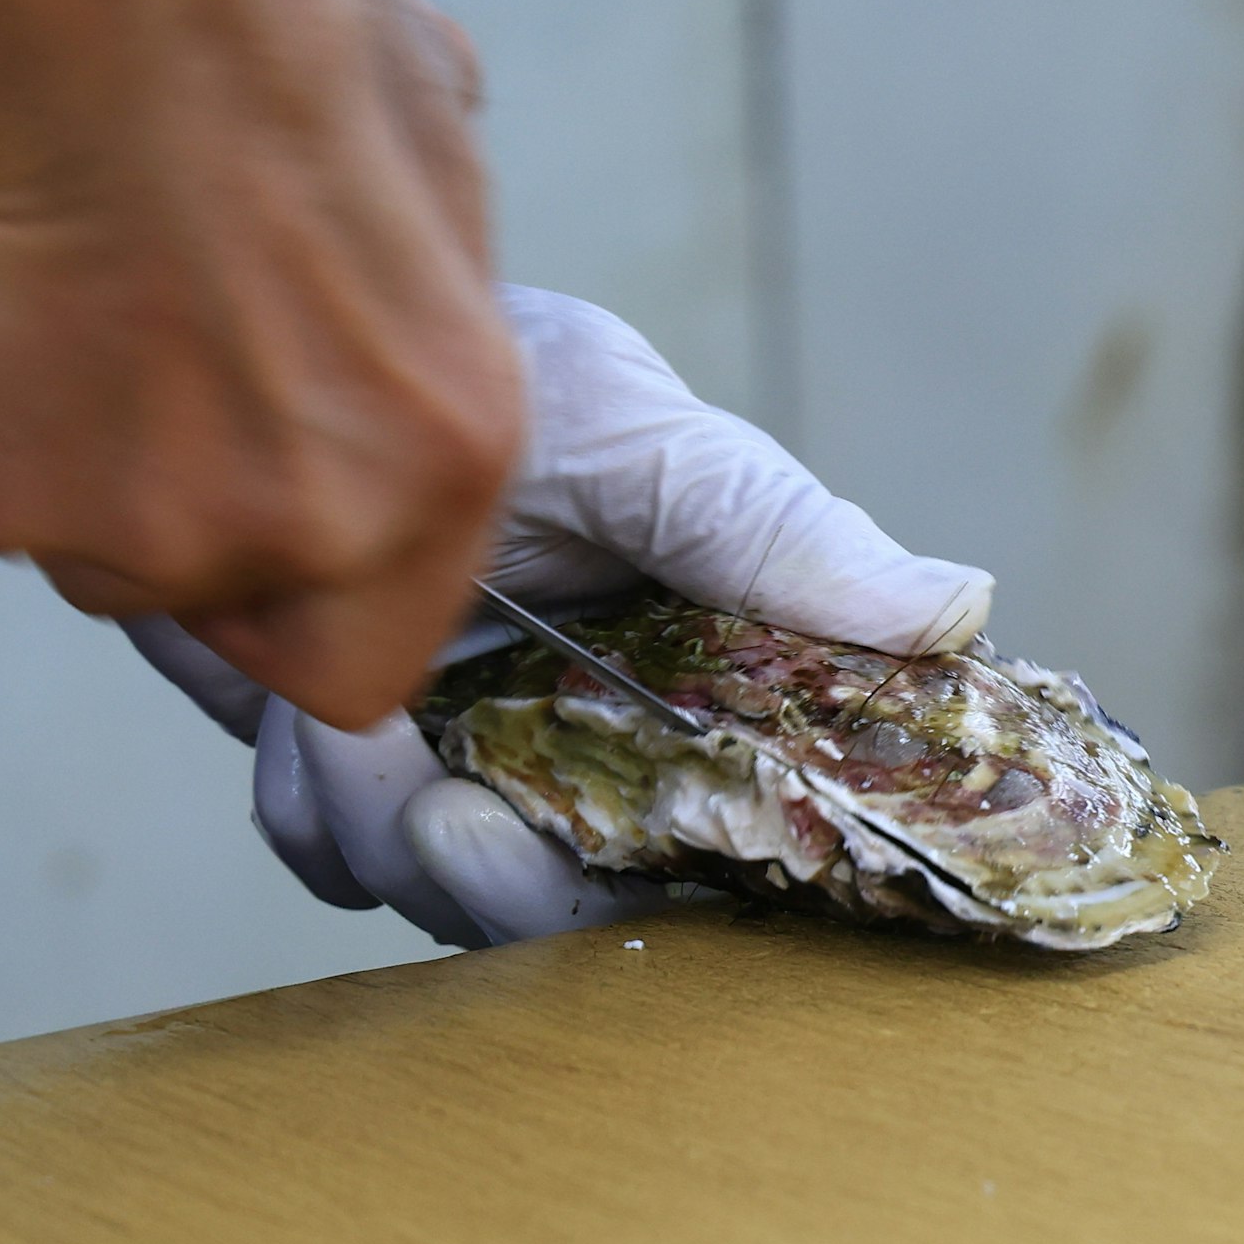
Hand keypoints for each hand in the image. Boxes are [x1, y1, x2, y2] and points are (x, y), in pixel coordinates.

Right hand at [0, 0, 525, 728]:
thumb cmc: (243, 9)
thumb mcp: (425, 117)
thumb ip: (420, 266)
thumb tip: (395, 261)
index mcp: (446, 450)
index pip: (372, 653)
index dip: (310, 586)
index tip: (261, 496)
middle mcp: (305, 524)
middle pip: (216, 598)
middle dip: (177, 502)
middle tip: (144, 351)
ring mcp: (129, 525)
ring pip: (84, 541)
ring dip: (67, 446)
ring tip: (59, 280)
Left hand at [130, 288, 995, 946]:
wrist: (283, 342)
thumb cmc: (491, 361)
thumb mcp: (639, 430)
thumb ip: (773, 534)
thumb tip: (960, 609)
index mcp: (697, 684)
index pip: (741, 838)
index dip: (711, 884)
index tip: (644, 864)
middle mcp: (590, 741)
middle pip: (586, 901)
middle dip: (509, 887)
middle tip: (447, 828)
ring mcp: (463, 757)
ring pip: (447, 890)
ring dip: (383, 821)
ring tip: (349, 712)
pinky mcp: (340, 759)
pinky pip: (330, 847)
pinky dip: (310, 791)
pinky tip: (297, 702)